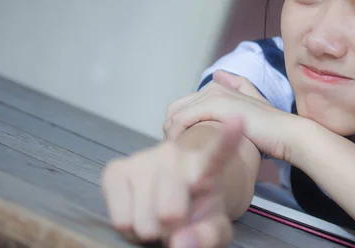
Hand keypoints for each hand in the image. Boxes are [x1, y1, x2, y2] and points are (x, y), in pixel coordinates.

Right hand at [101, 117, 242, 247]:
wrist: (170, 202)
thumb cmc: (197, 215)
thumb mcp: (214, 230)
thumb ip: (209, 236)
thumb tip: (181, 241)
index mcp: (207, 166)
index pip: (218, 153)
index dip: (227, 138)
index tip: (238, 119)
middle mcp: (174, 154)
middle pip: (170, 213)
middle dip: (172, 229)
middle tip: (177, 222)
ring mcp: (144, 158)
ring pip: (143, 222)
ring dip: (149, 230)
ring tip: (158, 217)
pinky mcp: (116, 169)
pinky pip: (120, 219)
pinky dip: (129, 227)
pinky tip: (138, 212)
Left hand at [163, 70, 299, 161]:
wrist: (286, 134)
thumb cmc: (270, 129)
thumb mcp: (254, 105)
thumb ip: (238, 87)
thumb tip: (218, 74)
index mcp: (221, 88)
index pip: (184, 105)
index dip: (179, 126)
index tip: (183, 146)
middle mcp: (215, 88)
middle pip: (175, 109)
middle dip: (171, 130)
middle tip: (178, 153)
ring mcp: (214, 95)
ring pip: (175, 114)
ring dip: (171, 135)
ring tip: (179, 155)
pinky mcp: (214, 106)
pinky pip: (181, 119)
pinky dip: (176, 135)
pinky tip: (183, 151)